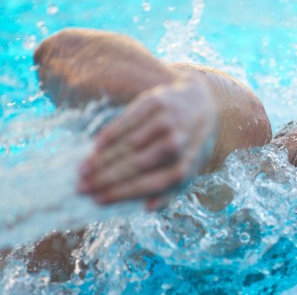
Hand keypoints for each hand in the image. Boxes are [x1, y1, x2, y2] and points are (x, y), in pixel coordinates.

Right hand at [77, 76, 216, 204]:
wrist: (200, 104)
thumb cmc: (186, 146)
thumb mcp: (187, 170)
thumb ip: (170, 191)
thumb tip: (148, 208)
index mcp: (186, 165)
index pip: (152, 183)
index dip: (123, 192)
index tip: (98, 200)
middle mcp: (179, 143)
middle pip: (138, 164)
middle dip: (106, 178)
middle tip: (82, 187)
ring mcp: (168, 121)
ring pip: (130, 144)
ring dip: (103, 158)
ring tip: (83, 170)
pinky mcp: (157, 102)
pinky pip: (130, 120)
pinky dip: (111, 134)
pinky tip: (96, 146)